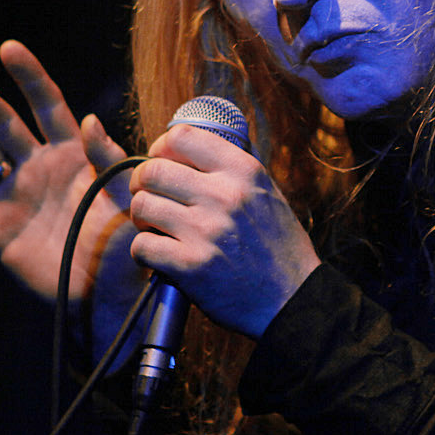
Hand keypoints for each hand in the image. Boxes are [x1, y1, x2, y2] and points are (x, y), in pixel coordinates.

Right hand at [0, 41, 143, 355]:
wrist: (111, 296)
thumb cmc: (129, 244)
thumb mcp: (126, 196)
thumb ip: (107, 158)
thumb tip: (89, 119)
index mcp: (75, 153)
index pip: (48, 104)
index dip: (29, 76)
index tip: (8, 48)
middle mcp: (41, 167)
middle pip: (5, 122)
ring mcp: (17, 194)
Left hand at [128, 124, 321, 339]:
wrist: (293, 298)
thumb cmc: (278, 246)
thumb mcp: (266, 192)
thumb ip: (229, 169)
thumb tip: (186, 149)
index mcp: (244, 171)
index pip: (182, 136)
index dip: (161, 147)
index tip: (161, 162)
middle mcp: (224, 195)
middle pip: (152, 170)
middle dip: (142, 184)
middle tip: (150, 197)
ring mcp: (205, 231)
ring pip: (142, 206)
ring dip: (141, 218)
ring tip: (155, 227)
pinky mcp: (190, 266)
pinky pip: (141, 245)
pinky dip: (144, 251)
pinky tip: (159, 255)